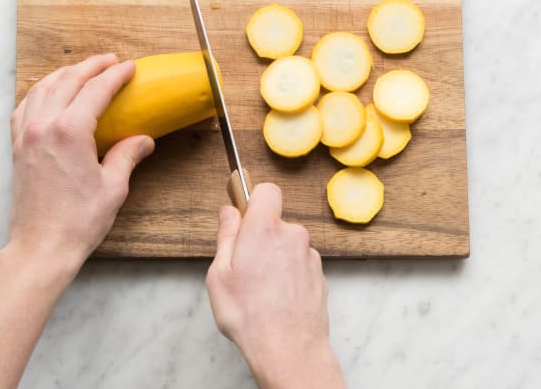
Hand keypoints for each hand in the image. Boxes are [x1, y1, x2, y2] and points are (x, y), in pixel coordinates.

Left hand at [8, 54, 153, 273]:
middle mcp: (43, 126)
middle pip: (67, 81)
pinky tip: (48, 95)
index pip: (95, 90)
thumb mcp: (113, 187)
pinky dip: (39, 93)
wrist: (41, 247)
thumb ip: (127, 156)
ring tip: (82, 71)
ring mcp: (26, 135)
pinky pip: (25, 107)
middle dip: (90, 66)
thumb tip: (143, 140)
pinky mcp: (17, 148)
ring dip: (64, 74)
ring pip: (43, 89)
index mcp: (70, 132)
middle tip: (109, 61)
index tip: (128, 68)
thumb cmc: (77, 221)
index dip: (114, 75)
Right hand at [206, 183, 345, 388]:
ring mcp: (310, 256)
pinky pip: (299, 265)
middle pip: (276, 222)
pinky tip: (277, 298)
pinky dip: (289, 275)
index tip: (243, 216)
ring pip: (288, 245)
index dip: (254, 199)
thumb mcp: (220, 273)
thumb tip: (229, 212)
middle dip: (261, 237)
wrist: (288, 348)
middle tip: (244, 265)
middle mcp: (293, 235)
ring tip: (260, 289)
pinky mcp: (320, 275)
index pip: (267, 191)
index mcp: (264, 228)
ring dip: (276, 258)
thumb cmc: (249, 314)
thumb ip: (226, 236)